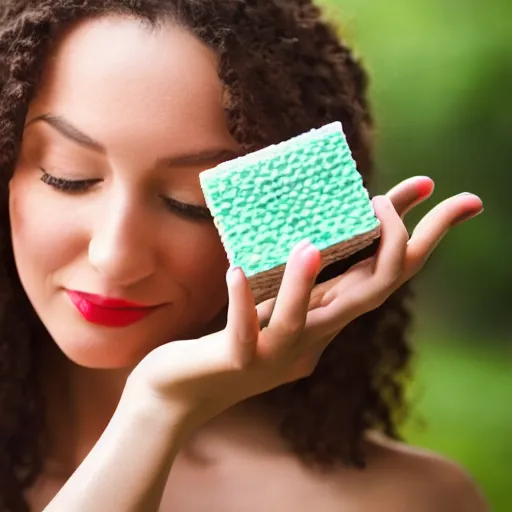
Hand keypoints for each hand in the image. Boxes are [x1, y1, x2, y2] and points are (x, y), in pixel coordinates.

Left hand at [129, 176, 482, 428]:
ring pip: (302, 322)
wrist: (181, 397)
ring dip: (307, 285)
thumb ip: (299, 280)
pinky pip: (242, 334)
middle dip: (394, 248)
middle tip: (384, 203)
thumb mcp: (274, 305)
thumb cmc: (230, 343)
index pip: (387, 276)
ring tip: (311, 247)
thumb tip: (316, 237)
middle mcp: (313, 338)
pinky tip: (236, 271)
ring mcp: (274, 356)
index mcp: (326, 318)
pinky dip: (242, 303)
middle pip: (369, 296)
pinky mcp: (233, 363)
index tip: (462, 200)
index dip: (427, 239)